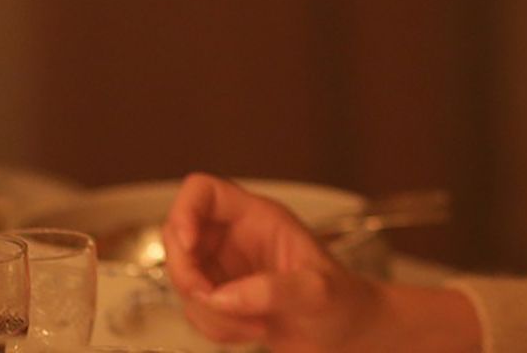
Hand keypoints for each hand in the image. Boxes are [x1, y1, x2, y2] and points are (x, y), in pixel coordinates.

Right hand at [162, 173, 374, 350]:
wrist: (348, 335)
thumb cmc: (343, 302)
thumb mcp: (317, 292)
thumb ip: (274, 290)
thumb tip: (224, 297)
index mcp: (258, 217)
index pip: (203, 191)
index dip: (185, 212)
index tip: (188, 246)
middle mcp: (236, 238)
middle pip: (177, 238)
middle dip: (187, 276)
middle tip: (214, 300)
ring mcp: (226, 269)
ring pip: (183, 281)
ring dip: (207, 312)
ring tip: (253, 324)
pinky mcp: (223, 299)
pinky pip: (194, 311)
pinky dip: (214, 328)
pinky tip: (250, 331)